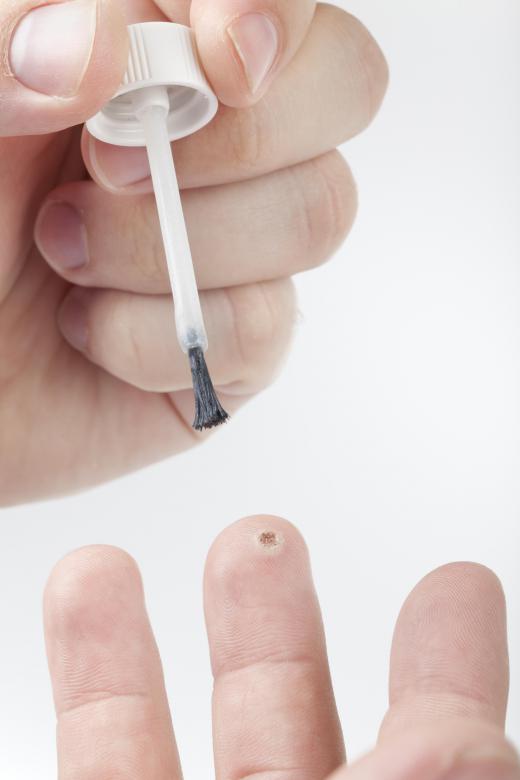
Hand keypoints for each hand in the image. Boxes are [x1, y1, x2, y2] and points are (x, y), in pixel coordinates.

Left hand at [0, 1, 386, 504]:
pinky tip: (89, 332)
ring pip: (317, 212)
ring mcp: (240, 245)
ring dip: (172, 245)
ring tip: (67, 255)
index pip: (287, 3)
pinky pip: (265, 329)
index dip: (277, 15)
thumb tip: (105, 41)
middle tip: (105, 167)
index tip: (222, 61)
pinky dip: (156, 337)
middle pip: (345, 89)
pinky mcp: (241, 342)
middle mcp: (219, 143)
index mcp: (160, 57)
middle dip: (231, 139)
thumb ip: (9, 47)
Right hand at [44, 516, 518, 778]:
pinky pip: (95, 757)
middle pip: (288, 726)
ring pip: (176, 738)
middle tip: (274, 541)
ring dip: (203, 623)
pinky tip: (86, 586)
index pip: (436, 756)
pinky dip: (87, 669)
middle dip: (279, 625)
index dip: (445, 667)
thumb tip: (479, 738)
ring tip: (194, 546)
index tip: (456, 585)